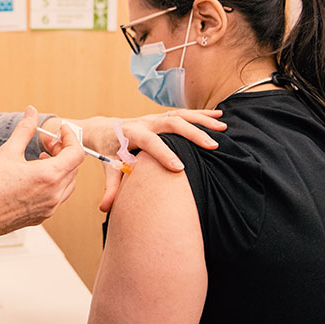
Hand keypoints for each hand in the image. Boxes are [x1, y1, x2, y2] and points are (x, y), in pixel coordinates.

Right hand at [0, 106, 83, 243]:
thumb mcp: (7, 152)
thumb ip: (25, 129)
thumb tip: (32, 112)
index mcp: (48, 176)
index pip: (76, 154)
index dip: (71, 138)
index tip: (61, 130)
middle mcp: (54, 194)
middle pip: (74, 167)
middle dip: (64, 150)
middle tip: (46, 142)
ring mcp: (49, 208)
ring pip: (68, 183)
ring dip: (60, 167)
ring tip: (40, 158)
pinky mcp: (41, 217)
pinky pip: (57, 196)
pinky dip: (54, 182)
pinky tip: (34, 175)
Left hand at [39, 110, 226, 211]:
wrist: (101, 129)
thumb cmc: (106, 150)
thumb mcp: (107, 168)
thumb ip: (110, 188)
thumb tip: (105, 209)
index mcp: (130, 133)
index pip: (149, 142)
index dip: (164, 155)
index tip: (180, 169)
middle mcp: (144, 122)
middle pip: (170, 123)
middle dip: (192, 134)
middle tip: (212, 147)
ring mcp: (153, 118)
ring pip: (180, 115)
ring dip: (202, 120)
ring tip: (222, 128)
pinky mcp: (161, 118)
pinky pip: (183, 114)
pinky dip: (201, 114)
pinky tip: (219, 116)